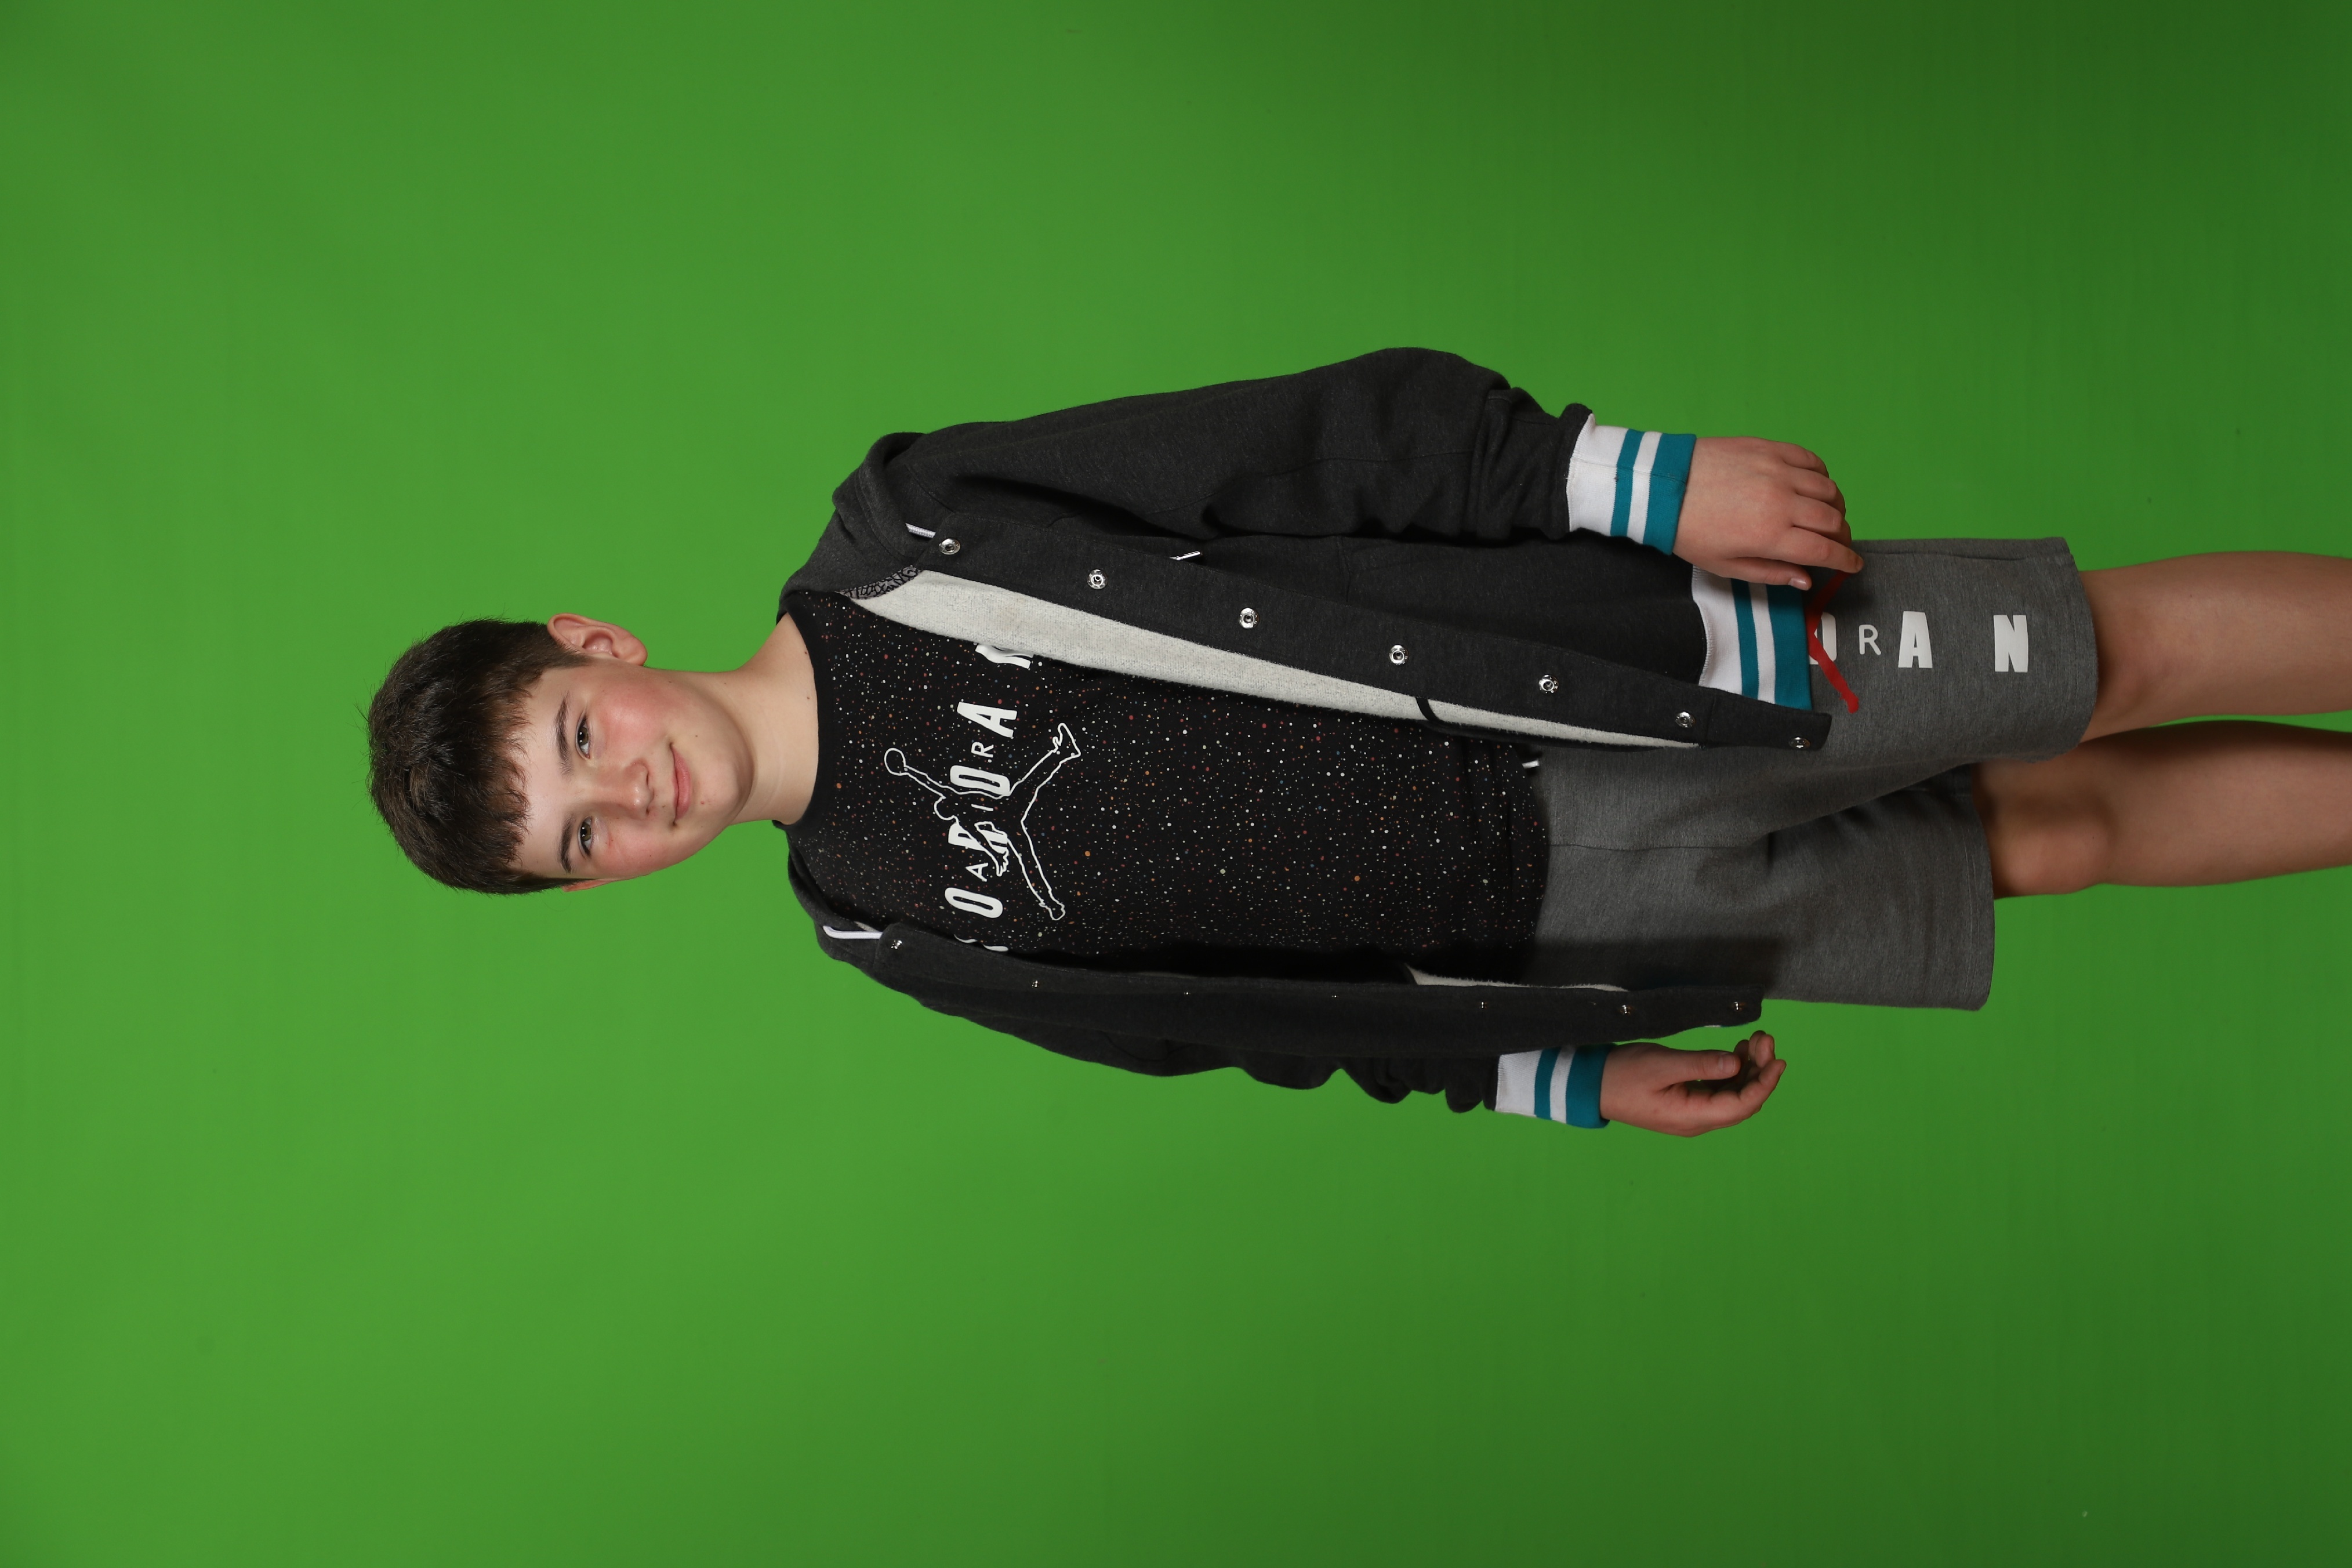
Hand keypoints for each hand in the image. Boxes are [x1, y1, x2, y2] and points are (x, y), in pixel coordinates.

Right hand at [1598, 1032, 1784, 1135]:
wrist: (1592, 1085)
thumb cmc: (1623, 1075)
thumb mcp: (1662, 1064)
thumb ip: (1701, 1065)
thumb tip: (1736, 1064)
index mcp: (1692, 1116)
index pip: (1742, 1105)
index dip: (1765, 1084)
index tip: (1778, 1060)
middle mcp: (1697, 1120)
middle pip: (1742, 1101)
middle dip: (1759, 1071)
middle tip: (1765, 1039)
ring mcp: (1692, 1113)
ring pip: (1732, 1095)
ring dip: (1747, 1070)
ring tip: (1755, 1040)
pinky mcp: (1687, 1102)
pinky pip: (1719, 1091)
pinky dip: (1731, 1072)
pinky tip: (1736, 1052)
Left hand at [1675, 439, 1860, 590]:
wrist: (1662, 486)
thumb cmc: (1688, 530)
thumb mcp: (1725, 566)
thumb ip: (1770, 573)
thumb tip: (1806, 580)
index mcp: (1770, 535)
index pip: (1825, 551)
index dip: (1846, 560)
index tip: (1854, 565)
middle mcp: (1782, 501)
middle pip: (1833, 521)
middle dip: (1843, 537)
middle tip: (1839, 544)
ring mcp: (1778, 470)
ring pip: (1829, 490)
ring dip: (1836, 507)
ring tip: (1828, 517)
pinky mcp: (1770, 448)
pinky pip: (1812, 460)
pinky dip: (1821, 476)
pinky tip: (1814, 487)